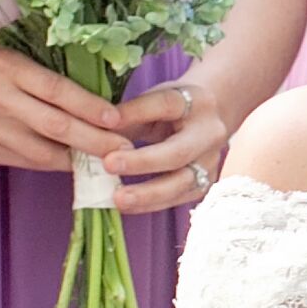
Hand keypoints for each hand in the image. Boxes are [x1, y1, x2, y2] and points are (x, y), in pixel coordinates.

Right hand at [0, 37, 138, 173]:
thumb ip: (34, 75)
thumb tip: (86, 94)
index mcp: (6, 67)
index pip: (57, 90)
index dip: (90, 107)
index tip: (119, 119)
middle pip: (55, 125)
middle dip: (95, 141)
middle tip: (125, 150)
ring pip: (41, 151)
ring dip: (77, 160)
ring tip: (108, 164)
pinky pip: (22, 160)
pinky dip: (50, 164)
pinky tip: (72, 167)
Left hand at [104, 76, 230, 216]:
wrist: (209, 120)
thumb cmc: (171, 110)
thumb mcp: (152, 102)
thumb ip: (128, 116)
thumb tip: (95, 133)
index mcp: (195, 102)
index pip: (166, 104)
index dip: (136, 112)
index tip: (106, 122)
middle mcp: (210, 133)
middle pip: (178, 151)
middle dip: (142, 162)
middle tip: (109, 165)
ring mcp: (211, 162)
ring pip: (182, 183)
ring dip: (148, 194)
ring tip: (118, 199)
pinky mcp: (206, 183)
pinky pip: (178, 198)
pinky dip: (151, 204)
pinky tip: (127, 206)